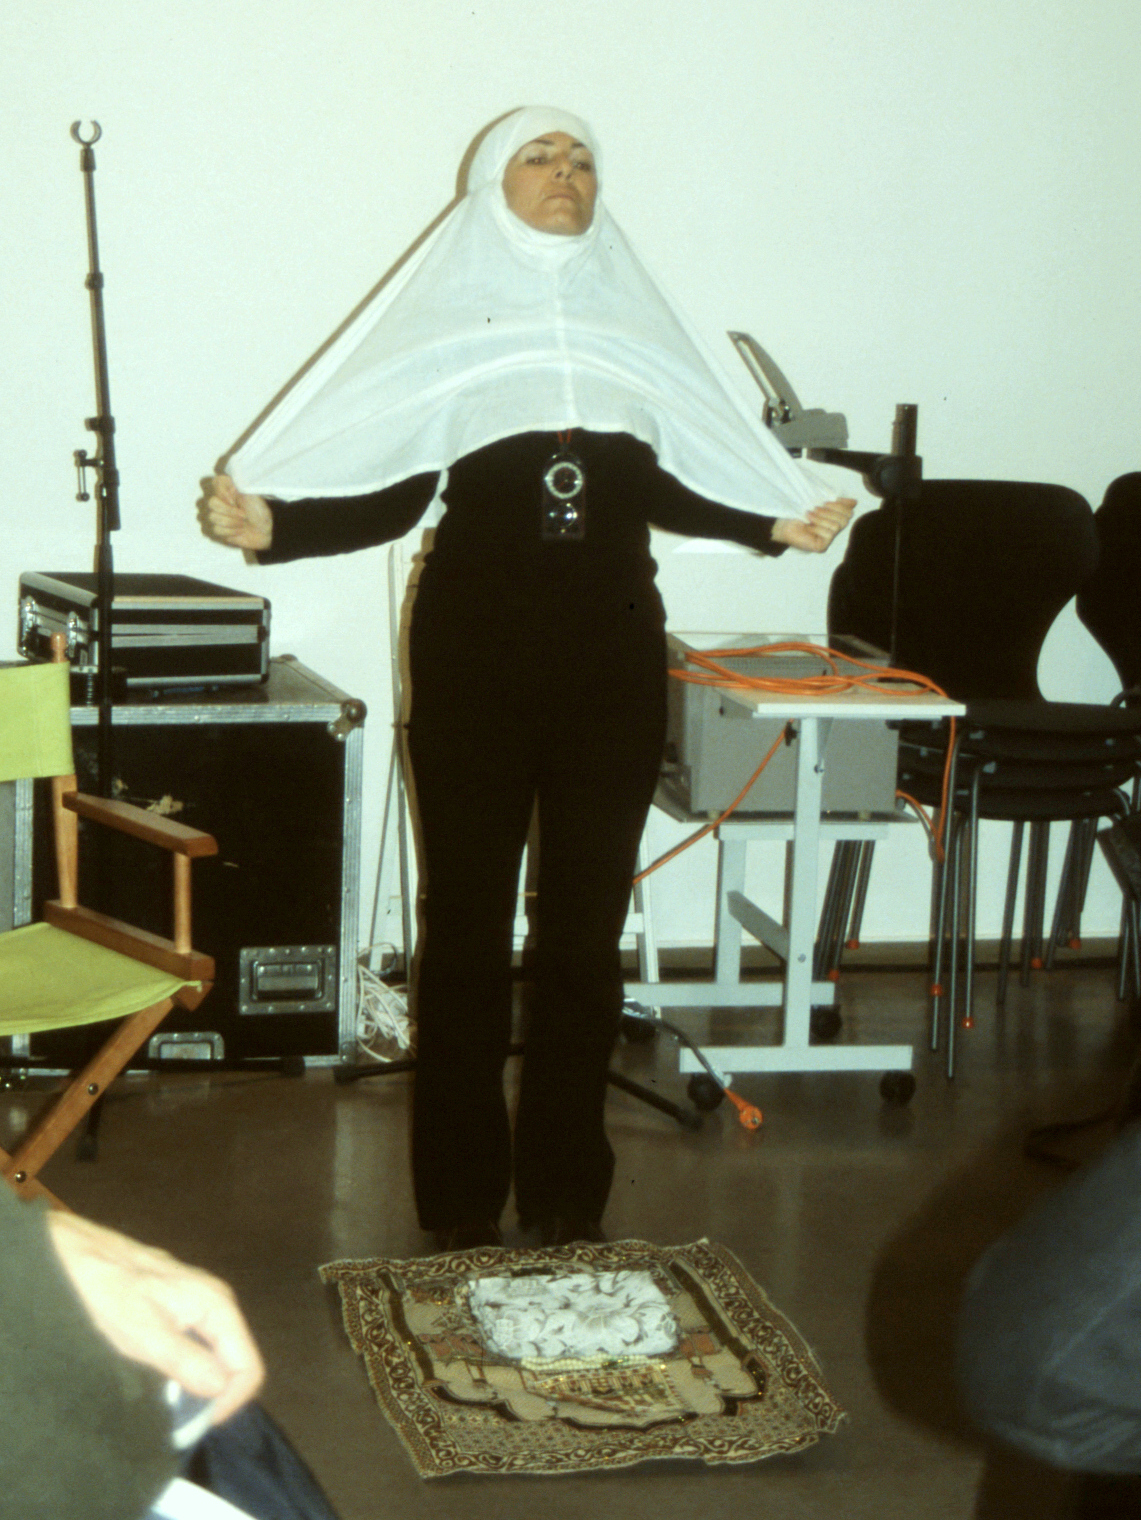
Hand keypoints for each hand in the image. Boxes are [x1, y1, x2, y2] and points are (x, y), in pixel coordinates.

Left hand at [47, 1210, 264, 1425]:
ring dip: (191, 1383)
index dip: (228, 1403)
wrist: (71, 1251)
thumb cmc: (105, 1288)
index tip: (192, 1424)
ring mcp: (194, 1301)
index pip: (247, 1367)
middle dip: (209, 1396)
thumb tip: (220, 1389)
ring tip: (156, 1398)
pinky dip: (178, 1367)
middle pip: (233, 1362)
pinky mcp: (174, 1305)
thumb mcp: (141, 1331)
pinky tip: (148, 1371)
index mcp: (216, 1306)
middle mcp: (214, 1302)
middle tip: (170, 1417)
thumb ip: (184, 1359)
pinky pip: (192, 1345)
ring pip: (212, 1355)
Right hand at [197, 473, 272, 551]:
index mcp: (228, 489)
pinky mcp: (218, 529)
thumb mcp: (251, 492)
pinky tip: (239, 531)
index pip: (216, 482)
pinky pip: (216, 529)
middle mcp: (220, 500)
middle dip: (230, 511)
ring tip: (244, 523)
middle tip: (244, 514)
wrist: (267, 531)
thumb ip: (236, 483)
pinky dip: (231, 532)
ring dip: (232, 522)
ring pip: (212, 517)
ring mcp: (218, 515)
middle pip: (211, 502)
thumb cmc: (259, 511)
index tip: (235, 499)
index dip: (223, 492)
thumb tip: (223, 479)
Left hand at [771, 498, 855, 553]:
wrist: (782, 524)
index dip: (840, 505)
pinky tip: (808, 526)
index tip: (825, 501)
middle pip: (845, 519)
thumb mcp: (820, 505)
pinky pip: (828, 534)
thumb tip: (854, 501)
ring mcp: (827, 541)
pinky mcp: (821, 547)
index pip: (848, 512)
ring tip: (809, 515)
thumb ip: (836, 503)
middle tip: (815, 509)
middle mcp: (833, 532)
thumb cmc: (798, 514)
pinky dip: (817, 527)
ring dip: (821, 518)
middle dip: (830, 511)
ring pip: (836, 526)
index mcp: (834, 519)